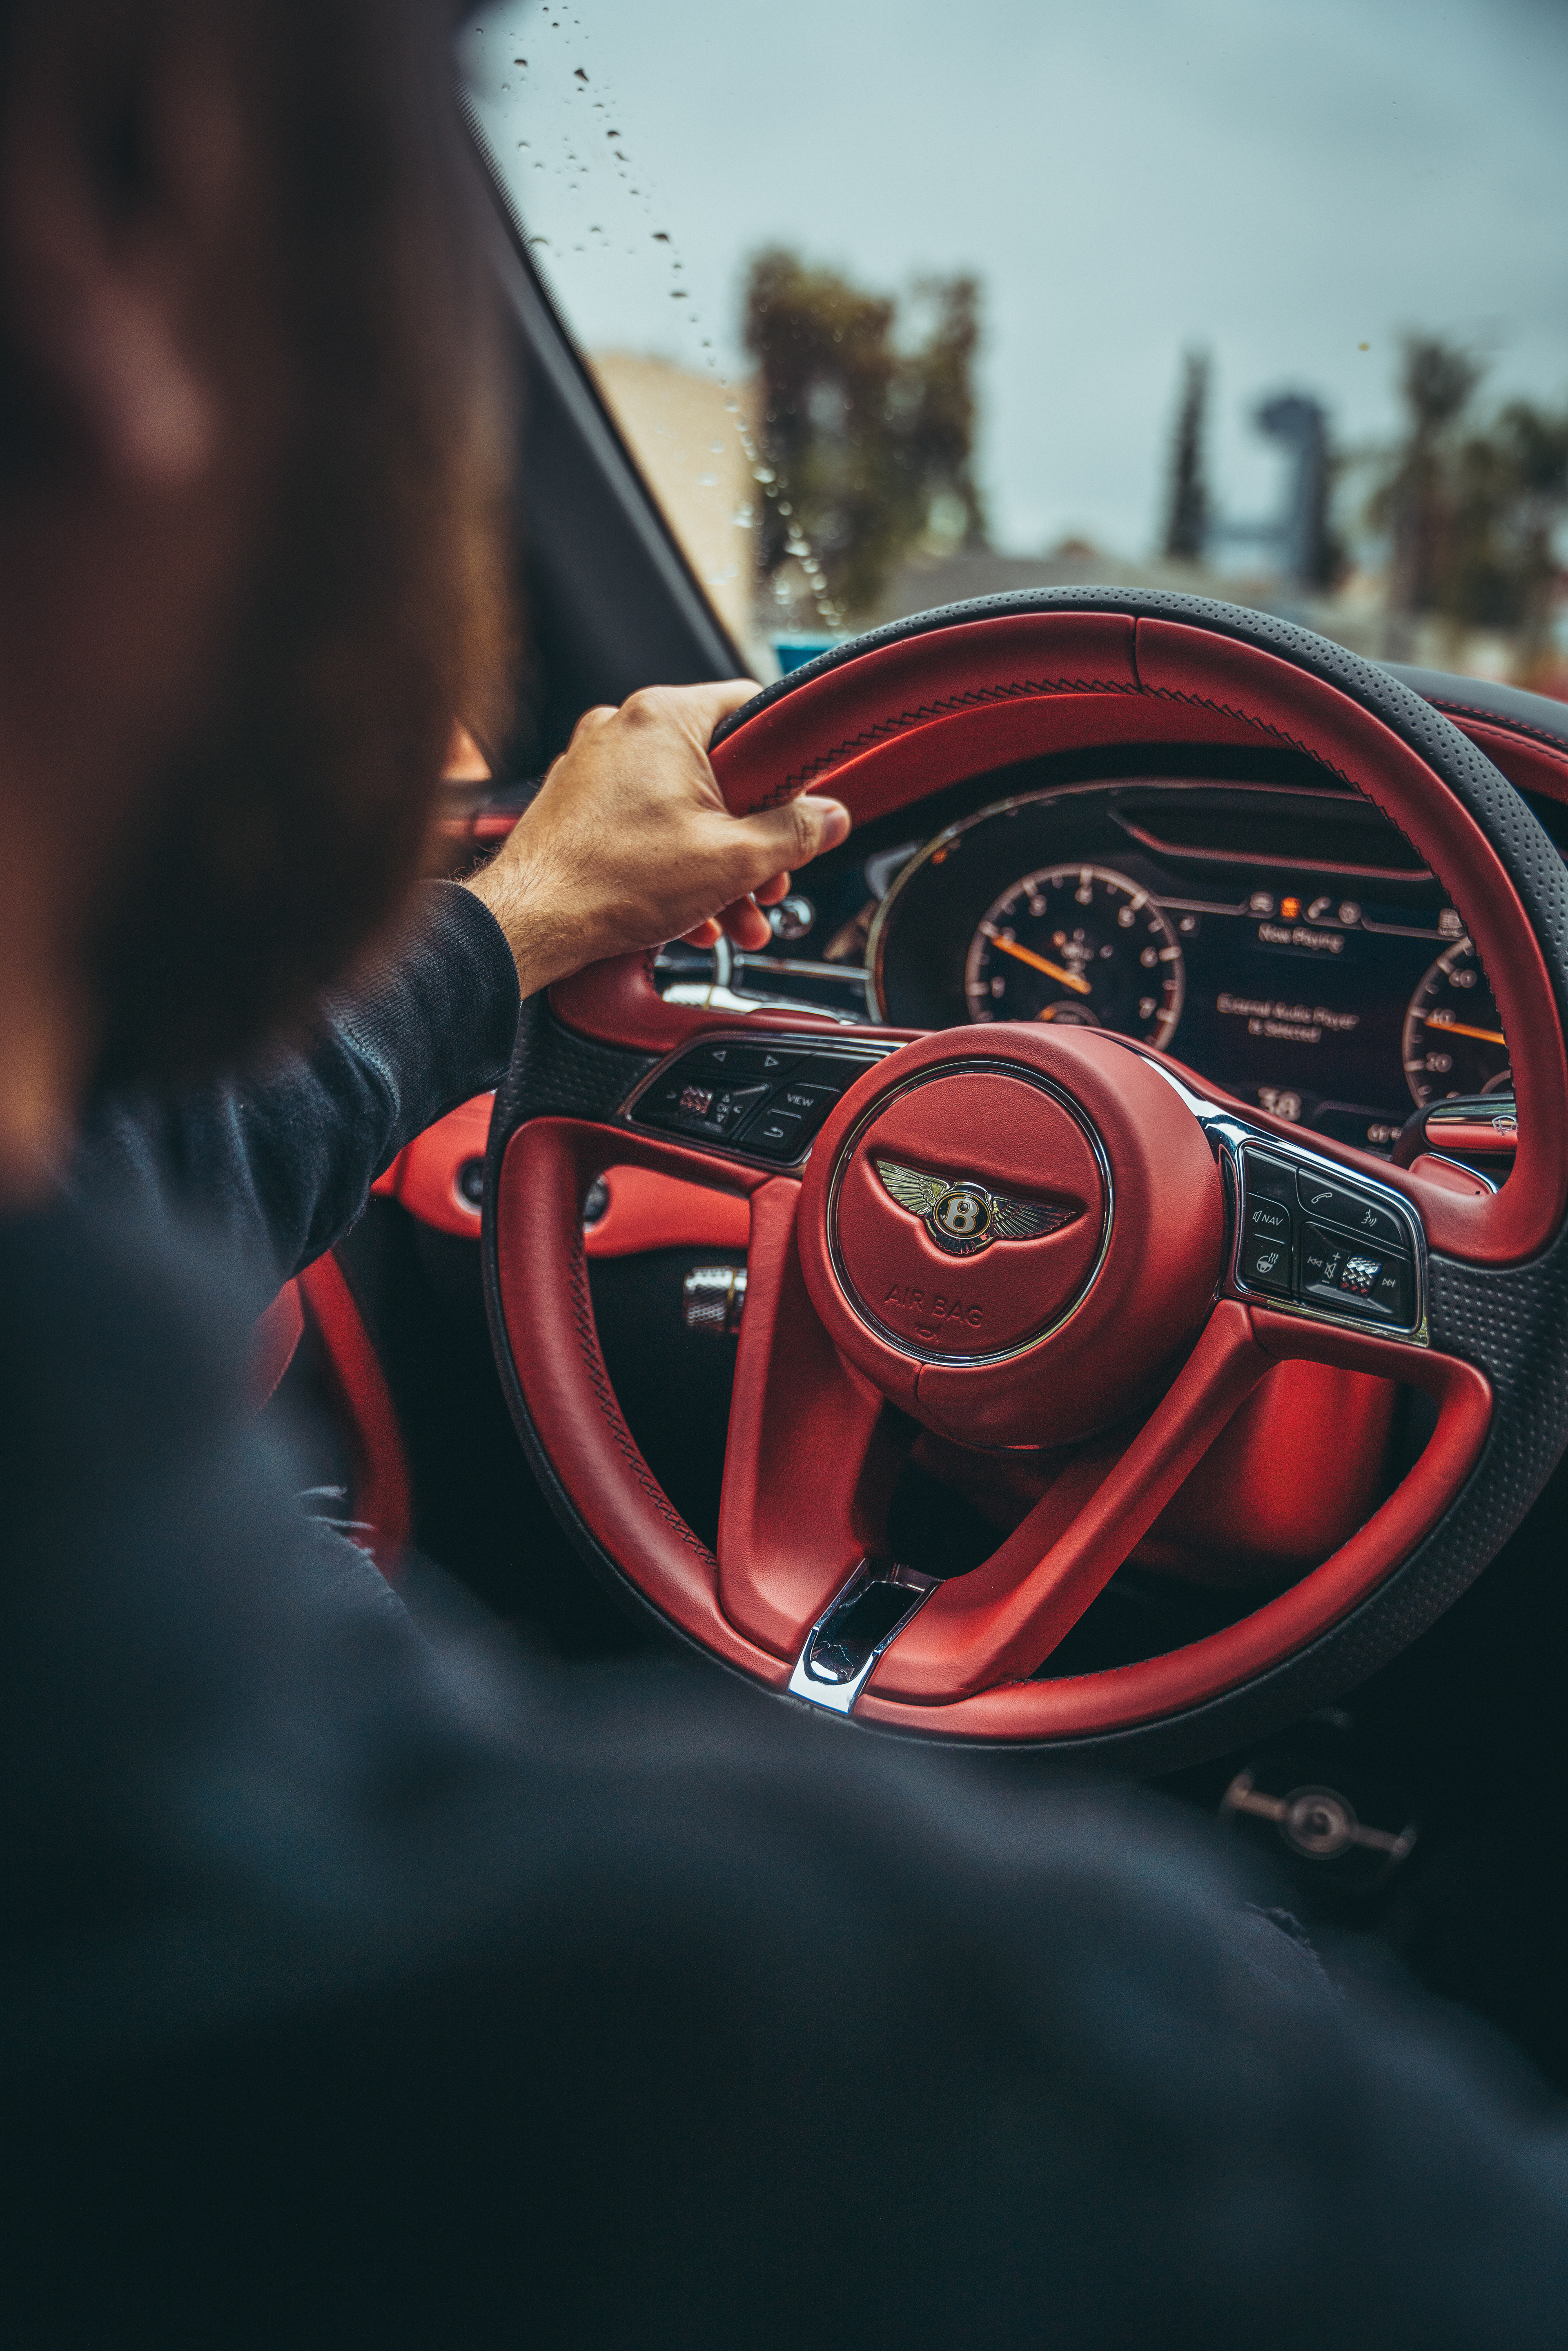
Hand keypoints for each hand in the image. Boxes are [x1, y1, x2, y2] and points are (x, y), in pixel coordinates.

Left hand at [461, 680, 851, 998]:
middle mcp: (624, 728)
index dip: (791, 763)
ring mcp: (596, 767)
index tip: (803, 803)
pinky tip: (692, 916)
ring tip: (737, 916)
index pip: (756, 710)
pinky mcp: (578, 805)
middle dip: (755, 839)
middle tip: (770, 881)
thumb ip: (795, 832)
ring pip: (685, 808)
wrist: (531, 923)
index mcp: (665, 717)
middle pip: (723, 771)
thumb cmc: (613, 881)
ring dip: (720, 865)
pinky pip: (646, 827)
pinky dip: (675, 867)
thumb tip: (830, 818)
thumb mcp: (733, 859)